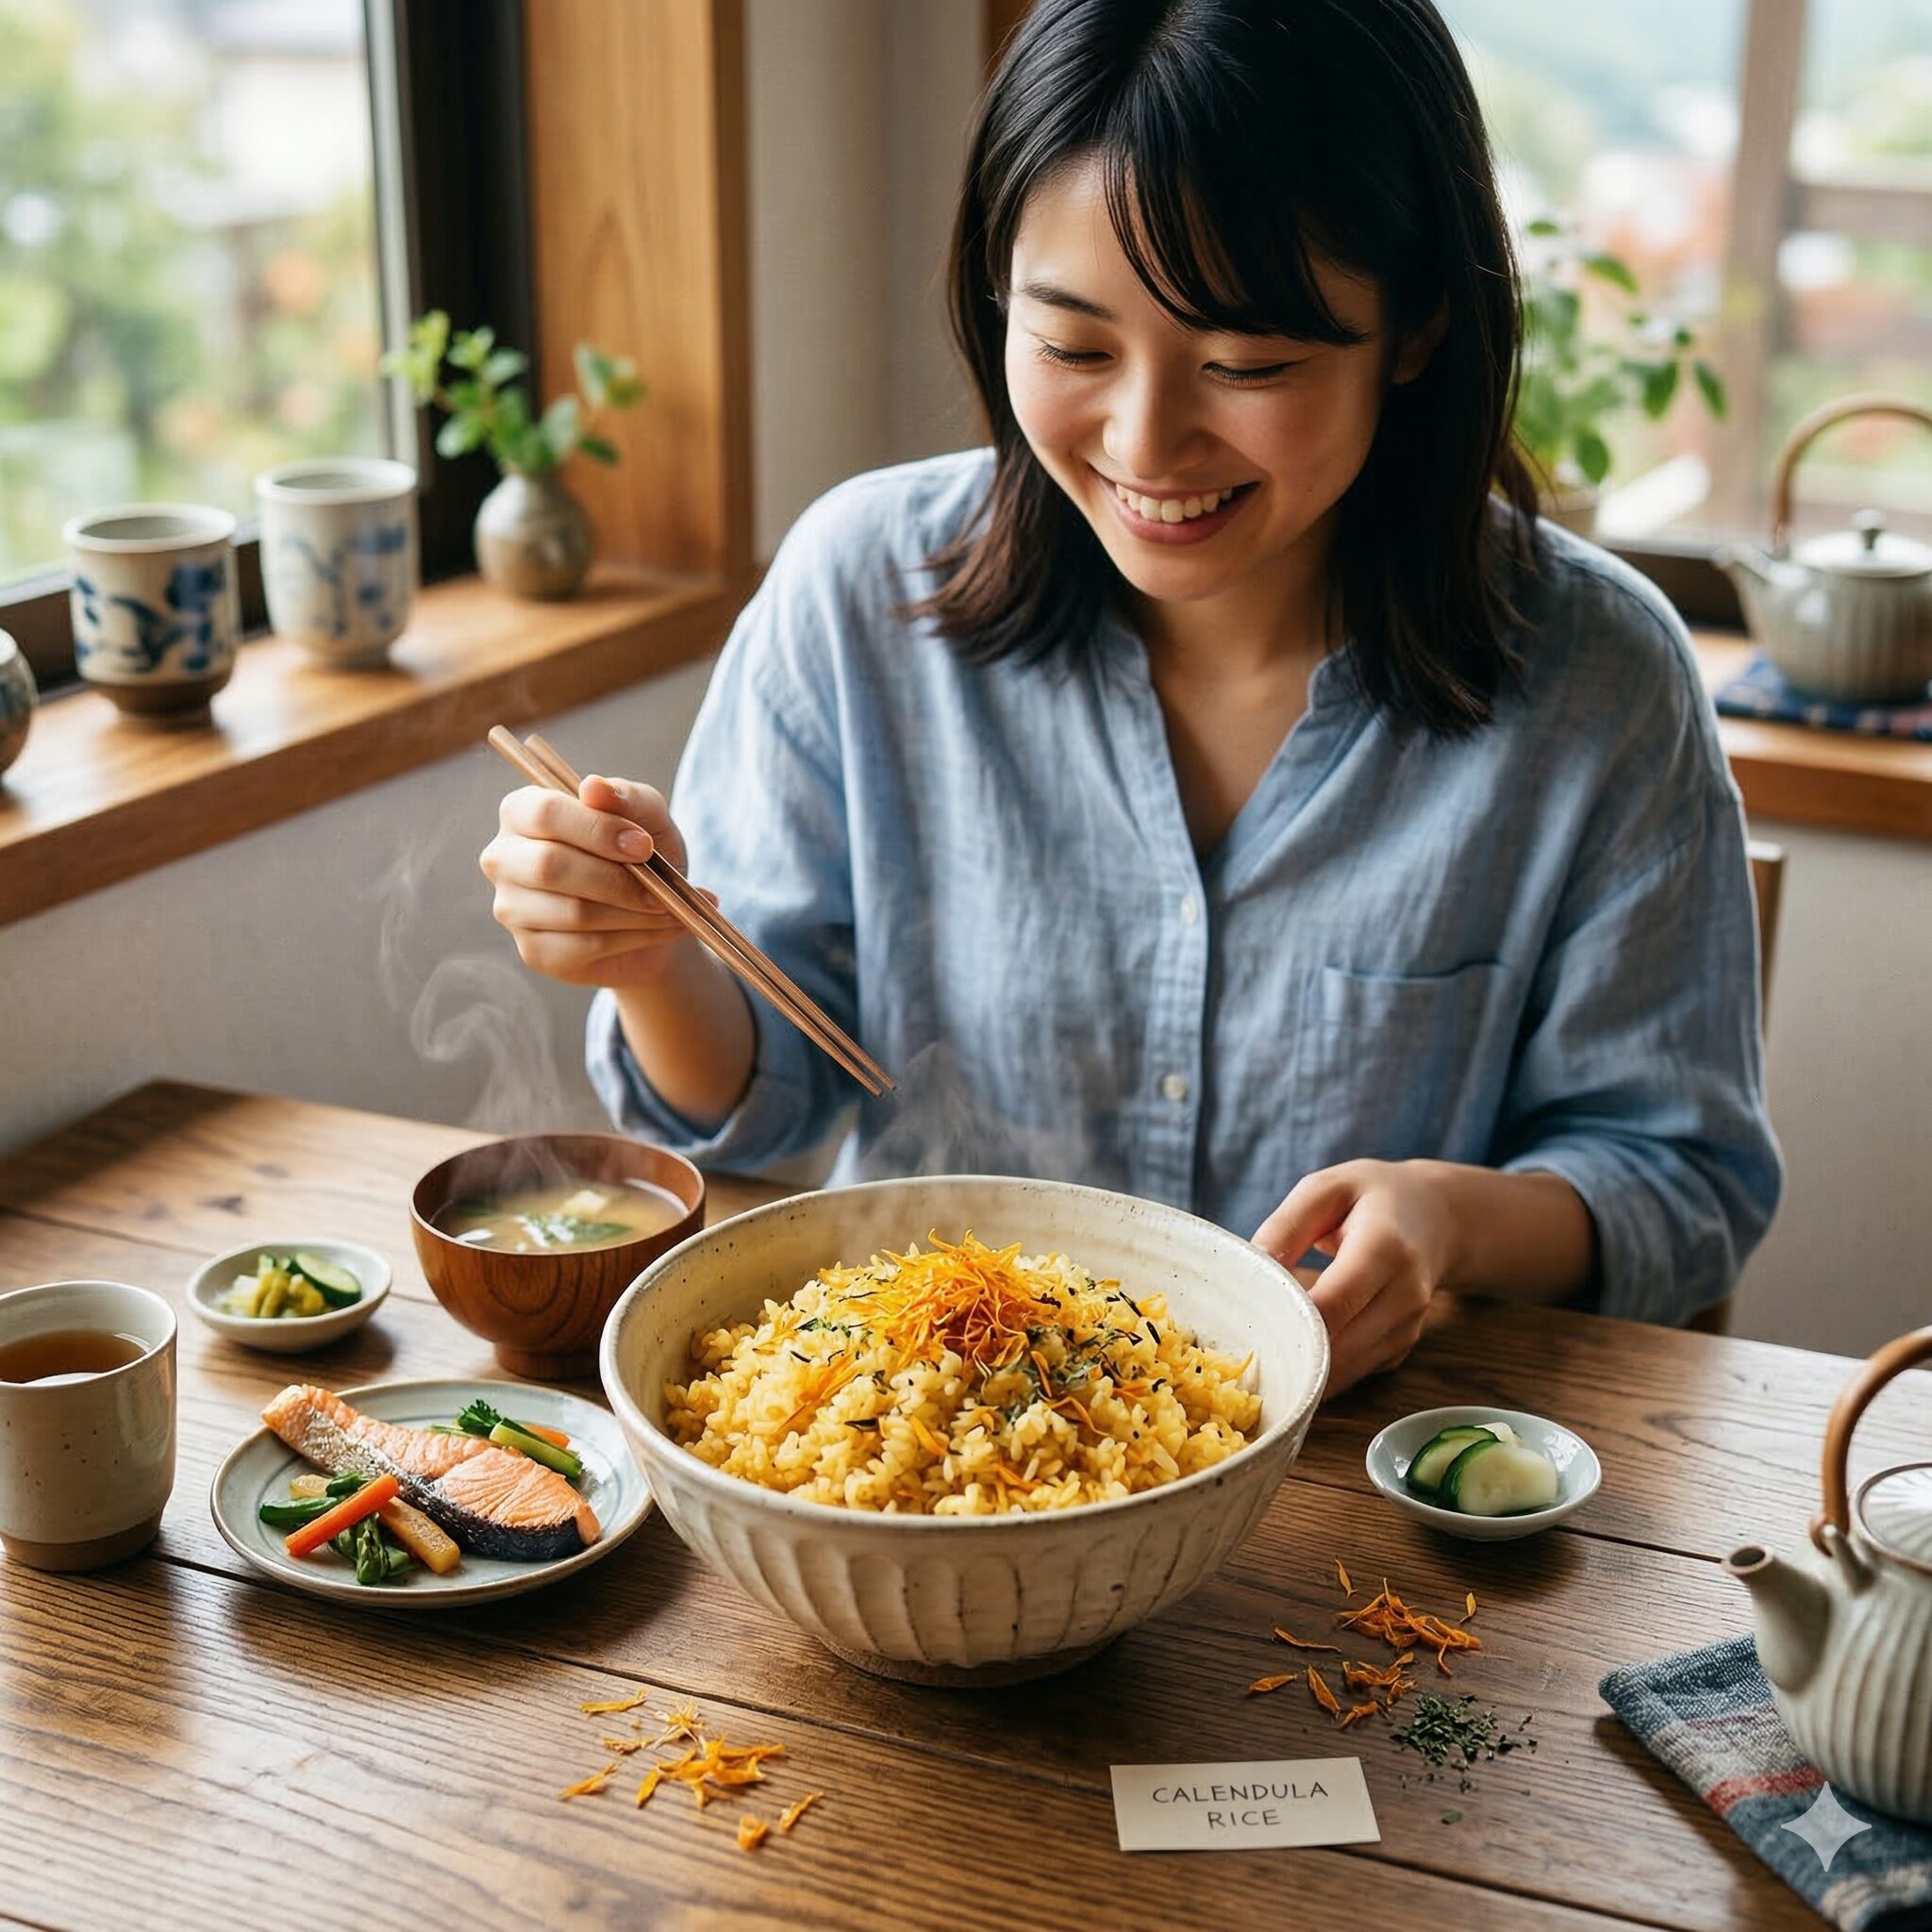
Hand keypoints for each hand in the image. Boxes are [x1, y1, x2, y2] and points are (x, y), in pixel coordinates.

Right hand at [480, 773, 711, 988]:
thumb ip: (626, 797)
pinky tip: (659, 928)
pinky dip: (635, 937)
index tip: (644, 845)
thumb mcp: (648, 816)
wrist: (654, 912)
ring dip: (634, 912)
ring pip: (573, 911)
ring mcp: (512, 908)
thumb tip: (593, 787)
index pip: (544, 813)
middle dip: (618, 880)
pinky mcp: (534, 951)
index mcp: (522, 811)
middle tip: (661, 889)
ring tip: (670, 908)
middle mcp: (503, 858)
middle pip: (549, 866)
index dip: (597, 830)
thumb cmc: (641, 853)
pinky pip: (586, 945)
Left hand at [1252, 1160, 1456, 1399]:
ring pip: (1344, 1372)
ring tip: (1260, 1352)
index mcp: (1385, 1248)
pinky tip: (1293, 1354)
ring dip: (1301, 1371)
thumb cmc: (1372, 1198)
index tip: (1244, 1320)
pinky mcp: (1400, 1350)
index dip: (1287, 1320)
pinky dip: (1321, 1372)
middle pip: (1338, 1349)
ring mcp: (1408, 1329)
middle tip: (1240, 1349)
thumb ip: (1285, 1227)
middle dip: (1288, 1353)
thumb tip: (1251, 1271)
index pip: (1332, 1304)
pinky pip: (1353, 1374)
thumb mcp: (1325, 1189)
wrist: (1439, 1218)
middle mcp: (1405, 1296)